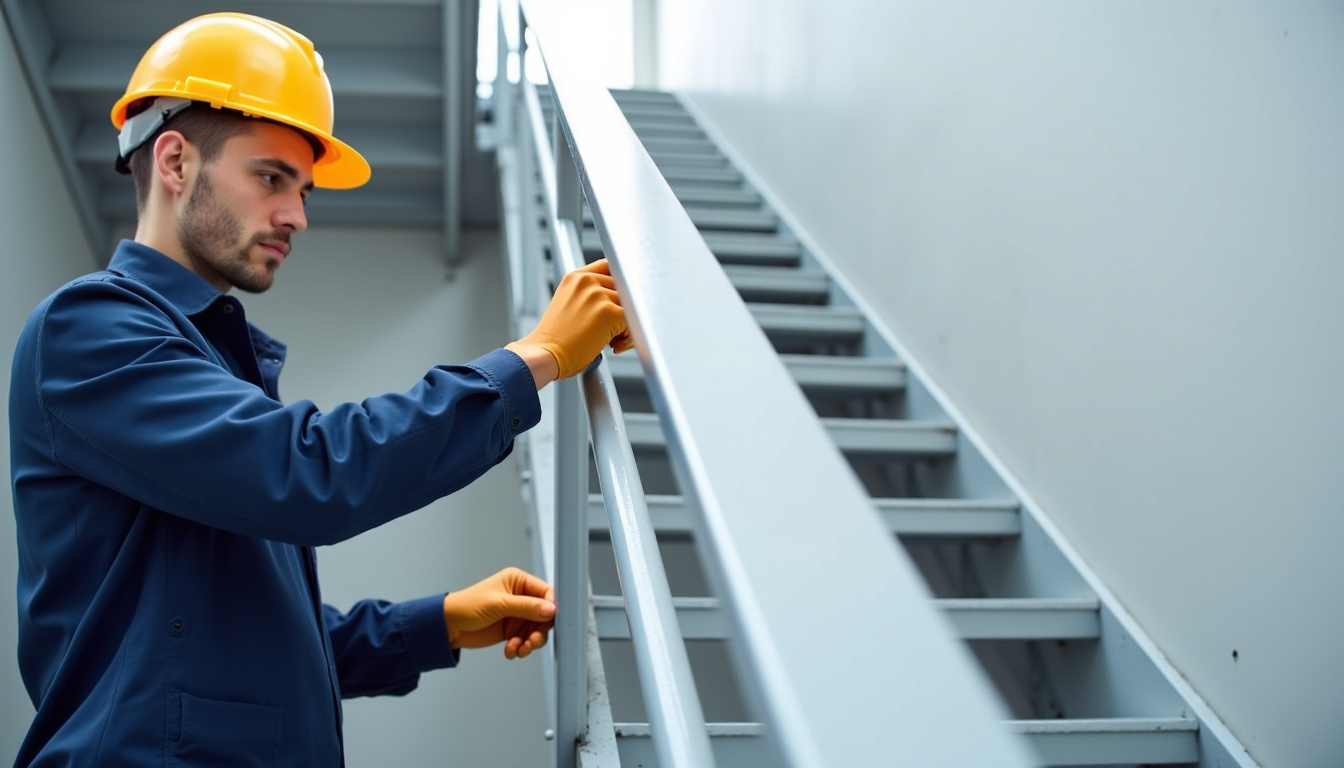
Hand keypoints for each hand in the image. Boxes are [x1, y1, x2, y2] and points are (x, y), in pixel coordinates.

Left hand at [443, 567, 555, 658]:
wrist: (448, 626)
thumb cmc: (467, 606)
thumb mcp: (499, 604)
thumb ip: (527, 607)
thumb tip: (551, 609)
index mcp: (518, 581)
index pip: (545, 592)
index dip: (551, 607)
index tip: (551, 621)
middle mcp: (521, 596)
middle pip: (545, 614)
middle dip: (540, 630)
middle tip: (532, 641)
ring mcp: (517, 614)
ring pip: (537, 630)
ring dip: (530, 642)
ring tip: (520, 649)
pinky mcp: (512, 630)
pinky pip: (526, 640)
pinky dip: (521, 648)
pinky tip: (510, 650)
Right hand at [508, 259, 631, 384]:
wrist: (543, 355)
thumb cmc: (554, 341)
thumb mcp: (568, 306)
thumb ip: (589, 297)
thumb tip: (619, 300)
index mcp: (576, 277)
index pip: (610, 268)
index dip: (617, 287)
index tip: (617, 303)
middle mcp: (587, 281)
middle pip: (623, 289)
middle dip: (622, 310)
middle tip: (611, 332)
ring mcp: (598, 295)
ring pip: (630, 306)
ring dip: (626, 326)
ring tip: (610, 341)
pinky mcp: (608, 312)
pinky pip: (633, 321)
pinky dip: (628, 337)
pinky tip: (613, 346)